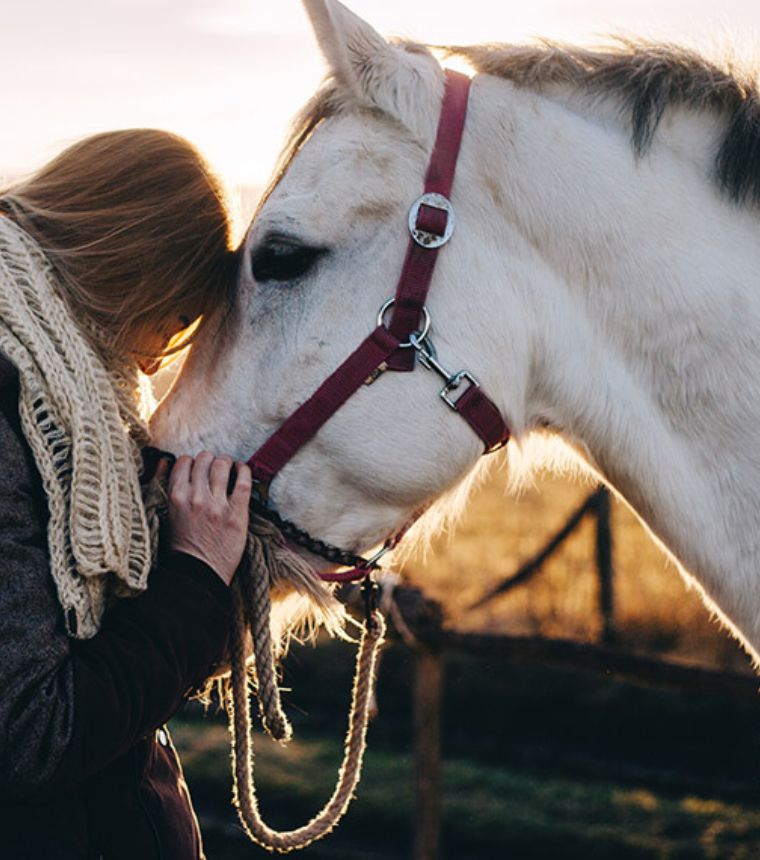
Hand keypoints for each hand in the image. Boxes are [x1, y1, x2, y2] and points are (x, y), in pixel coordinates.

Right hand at [167, 452, 251, 585]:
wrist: (198, 574)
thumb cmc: (180, 548)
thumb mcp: (165, 516)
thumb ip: (163, 488)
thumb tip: (164, 462)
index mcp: (175, 497)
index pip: (184, 461)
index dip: (192, 462)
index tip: (197, 468)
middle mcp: (195, 497)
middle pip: (205, 460)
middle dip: (209, 460)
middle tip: (214, 468)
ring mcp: (217, 505)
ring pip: (222, 466)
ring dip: (226, 463)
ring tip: (228, 468)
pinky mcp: (236, 514)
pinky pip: (243, 482)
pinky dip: (244, 471)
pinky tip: (242, 470)